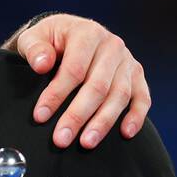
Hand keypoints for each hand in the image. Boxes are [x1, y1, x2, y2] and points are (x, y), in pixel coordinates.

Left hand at [12, 15, 149, 148]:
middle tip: (61, 139)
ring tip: (86, 143)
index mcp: (87, 34)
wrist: (69, 34)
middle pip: (97, 86)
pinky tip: (126, 134)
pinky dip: (136, 116)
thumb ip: (34, 49)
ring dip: (103, 122)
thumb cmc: (49, 40)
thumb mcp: (33, 38)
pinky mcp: (137, 75)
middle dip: (77, 116)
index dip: (56, 94)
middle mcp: (112, 46)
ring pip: (119, 96)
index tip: (40, 116)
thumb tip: (42, 65)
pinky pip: (142, 98)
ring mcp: (127, 62)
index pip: (74, 69)